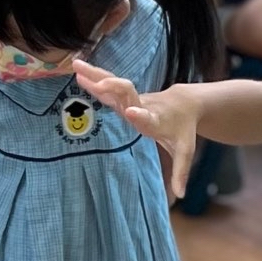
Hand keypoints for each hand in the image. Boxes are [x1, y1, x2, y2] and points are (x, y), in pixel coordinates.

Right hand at [73, 61, 195, 198]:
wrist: (184, 104)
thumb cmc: (182, 129)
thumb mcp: (185, 150)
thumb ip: (181, 171)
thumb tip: (181, 195)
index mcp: (156, 120)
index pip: (148, 117)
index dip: (140, 115)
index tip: (130, 112)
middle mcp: (143, 104)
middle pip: (128, 92)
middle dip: (114, 88)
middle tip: (99, 85)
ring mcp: (132, 97)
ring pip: (114, 83)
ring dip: (96, 75)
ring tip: (77, 66)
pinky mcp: (124, 94)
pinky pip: (107, 84)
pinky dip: (93, 76)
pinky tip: (77, 69)